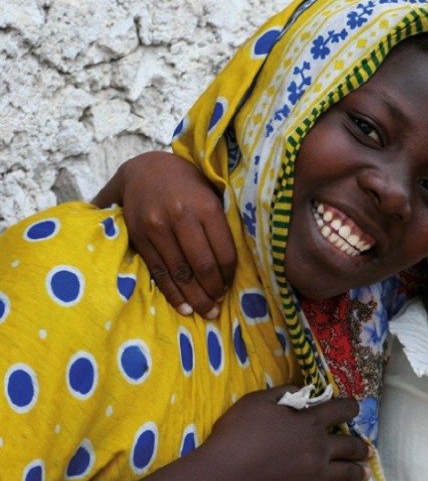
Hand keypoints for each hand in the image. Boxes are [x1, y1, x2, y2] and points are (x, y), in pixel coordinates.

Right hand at [97, 151, 236, 318]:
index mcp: (205, 206)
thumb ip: (222, 225)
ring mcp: (157, 228)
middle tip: (218, 305)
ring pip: (180, 273)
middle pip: (202, 265)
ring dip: (194, 297)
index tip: (231, 286)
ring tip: (205, 311)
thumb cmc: (188, 186)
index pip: (223, 251)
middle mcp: (179, 216)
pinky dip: (172, 292)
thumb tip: (235, 266)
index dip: (229, 275)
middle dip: (213, 290)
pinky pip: (159, 272)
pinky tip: (183, 307)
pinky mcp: (139, 237)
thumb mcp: (211, 194)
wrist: (145, 170)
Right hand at [200, 385, 371, 480]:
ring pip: (347, 474)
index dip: (351, 408)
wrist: (224, 473)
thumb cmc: (238, 433)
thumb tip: (302, 391)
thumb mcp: (257, 400)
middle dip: (362, 446)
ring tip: (365, 474)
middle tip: (368, 449)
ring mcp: (314, 477)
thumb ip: (283, 392)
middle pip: (350, 445)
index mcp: (310, 423)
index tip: (354, 409)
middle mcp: (319, 449)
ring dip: (359, 473)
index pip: (341, 410)